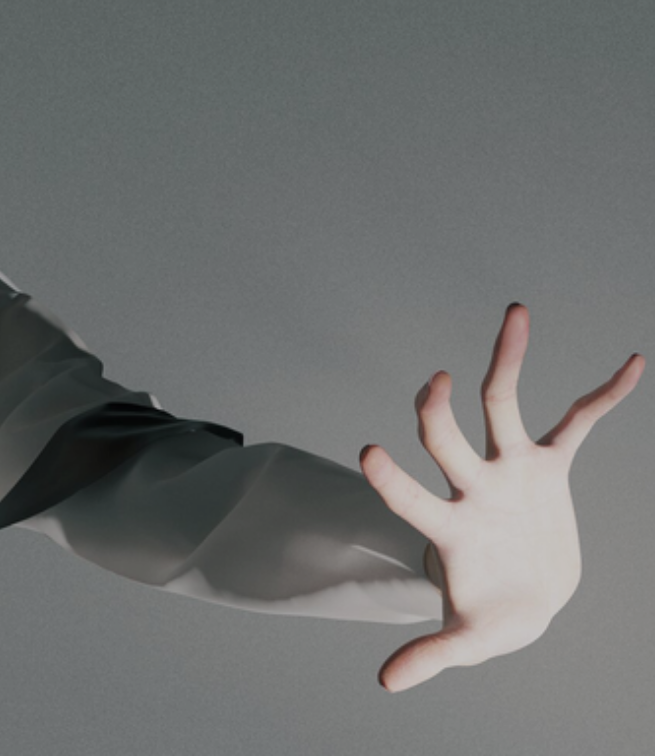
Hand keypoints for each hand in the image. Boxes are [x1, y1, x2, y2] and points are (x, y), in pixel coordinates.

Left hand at [359, 304, 642, 690]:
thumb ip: (431, 653)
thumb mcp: (467, 638)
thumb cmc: (491, 615)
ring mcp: (511, 471)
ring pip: (502, 405)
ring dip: (506, 360)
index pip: (412, 496)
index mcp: (451, 526)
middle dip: (436, 411)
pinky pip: (579, 422)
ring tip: (514, 312)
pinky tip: (633, 362)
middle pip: (449, 438)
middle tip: (432, 383)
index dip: (391, 478)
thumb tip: (386, 684)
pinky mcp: (549, 467)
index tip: (367, 451)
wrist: (525, 599)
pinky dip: (604, 395)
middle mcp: (475, 486)